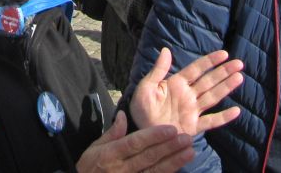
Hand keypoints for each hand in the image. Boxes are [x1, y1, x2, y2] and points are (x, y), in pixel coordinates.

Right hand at [76, 112, 192, 172]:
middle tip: (186, 137)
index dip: (153, 136)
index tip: (170, 128)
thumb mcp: (94, 147)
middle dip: (169, 147)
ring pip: (156, 171)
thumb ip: (112, 132)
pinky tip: (180, 167)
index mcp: (112, 153)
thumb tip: (123, 114)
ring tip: (190, 151)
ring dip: (174, 161)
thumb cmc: (90, 166)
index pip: (135, 143)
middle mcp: (123, 168)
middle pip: (149, 157)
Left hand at [129, 47, 241, 135]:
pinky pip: (211, 122)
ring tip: (239, 77)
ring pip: (213, 97)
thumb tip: (166, 50)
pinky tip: (236, 111)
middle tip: (239, 63)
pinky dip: (224, 117)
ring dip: (226, 87)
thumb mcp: (145, 87)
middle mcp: (188, 95)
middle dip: (223, 72)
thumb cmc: (141, 108)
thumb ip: (158, 70)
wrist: (141, 132)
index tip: (224, 53)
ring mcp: (192, 111)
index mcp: (177, 84)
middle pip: (209, 81)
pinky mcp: (193, 127)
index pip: (196, 69)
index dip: (210, 61)